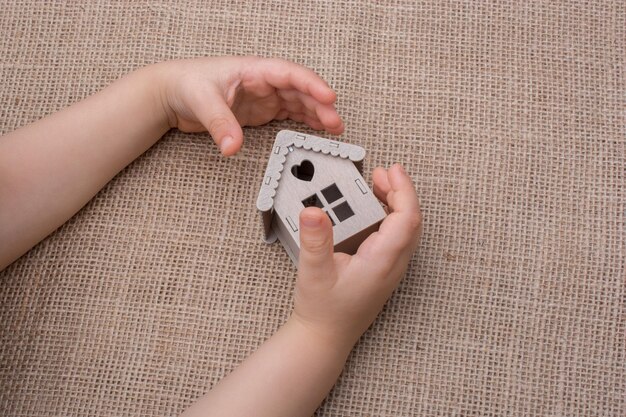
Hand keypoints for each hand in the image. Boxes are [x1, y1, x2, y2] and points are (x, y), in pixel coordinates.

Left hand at [155, 56, 343, 155]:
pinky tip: (316, 131)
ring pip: (297, 102)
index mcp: (253, 69)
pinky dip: (304, 121)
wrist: (172, 93)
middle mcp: (262, 81)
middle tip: (335, 123)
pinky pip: (288, 114)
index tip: (328, 96)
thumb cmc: (187, 84)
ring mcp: (263, 96)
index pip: (289, 73)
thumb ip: (220, 124)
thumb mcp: (203, 102)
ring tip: (334, 130)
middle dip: (320, 105)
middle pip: (299, 90)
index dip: (311, 84)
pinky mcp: (260, 110)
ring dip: (316, 114)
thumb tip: (232, 147)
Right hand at [291, 164, 421, 347]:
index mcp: (382, 261)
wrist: (325, 337)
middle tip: (381, 173)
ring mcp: (391, 269)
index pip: (406, 218)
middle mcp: (393, 265)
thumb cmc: (323, 310)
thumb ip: (315, 240)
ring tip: (377, 185)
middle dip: (400, 192)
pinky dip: (391, 217)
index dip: (404, 190)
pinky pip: (397, 237)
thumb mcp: (314, 272)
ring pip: (406, 229)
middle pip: (411, 221)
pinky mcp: (384, 270)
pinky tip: (373, 210)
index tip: (393, 170)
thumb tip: (313, 211)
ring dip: (396, 203)